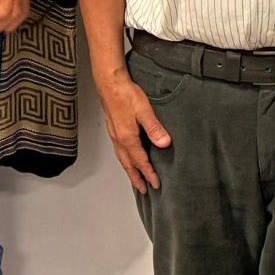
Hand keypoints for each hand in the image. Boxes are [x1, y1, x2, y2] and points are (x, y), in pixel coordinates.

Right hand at [94, 65, 169, 193]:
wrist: (109, 84)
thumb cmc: (125, 95)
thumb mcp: (144, 111)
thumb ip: (154, 129)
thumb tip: (165, 144)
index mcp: (127, 138)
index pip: (140, 162)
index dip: (149, 174)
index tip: (155, 185)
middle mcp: (119, 140)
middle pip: (128, 165)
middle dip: (136, 178)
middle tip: (142, 190)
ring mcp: (115, 135)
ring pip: (122, 159)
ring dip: (129, 170)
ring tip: (134, 178)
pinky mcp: (113, 130)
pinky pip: (119, 151)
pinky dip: (124, 160)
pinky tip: (127, 158)